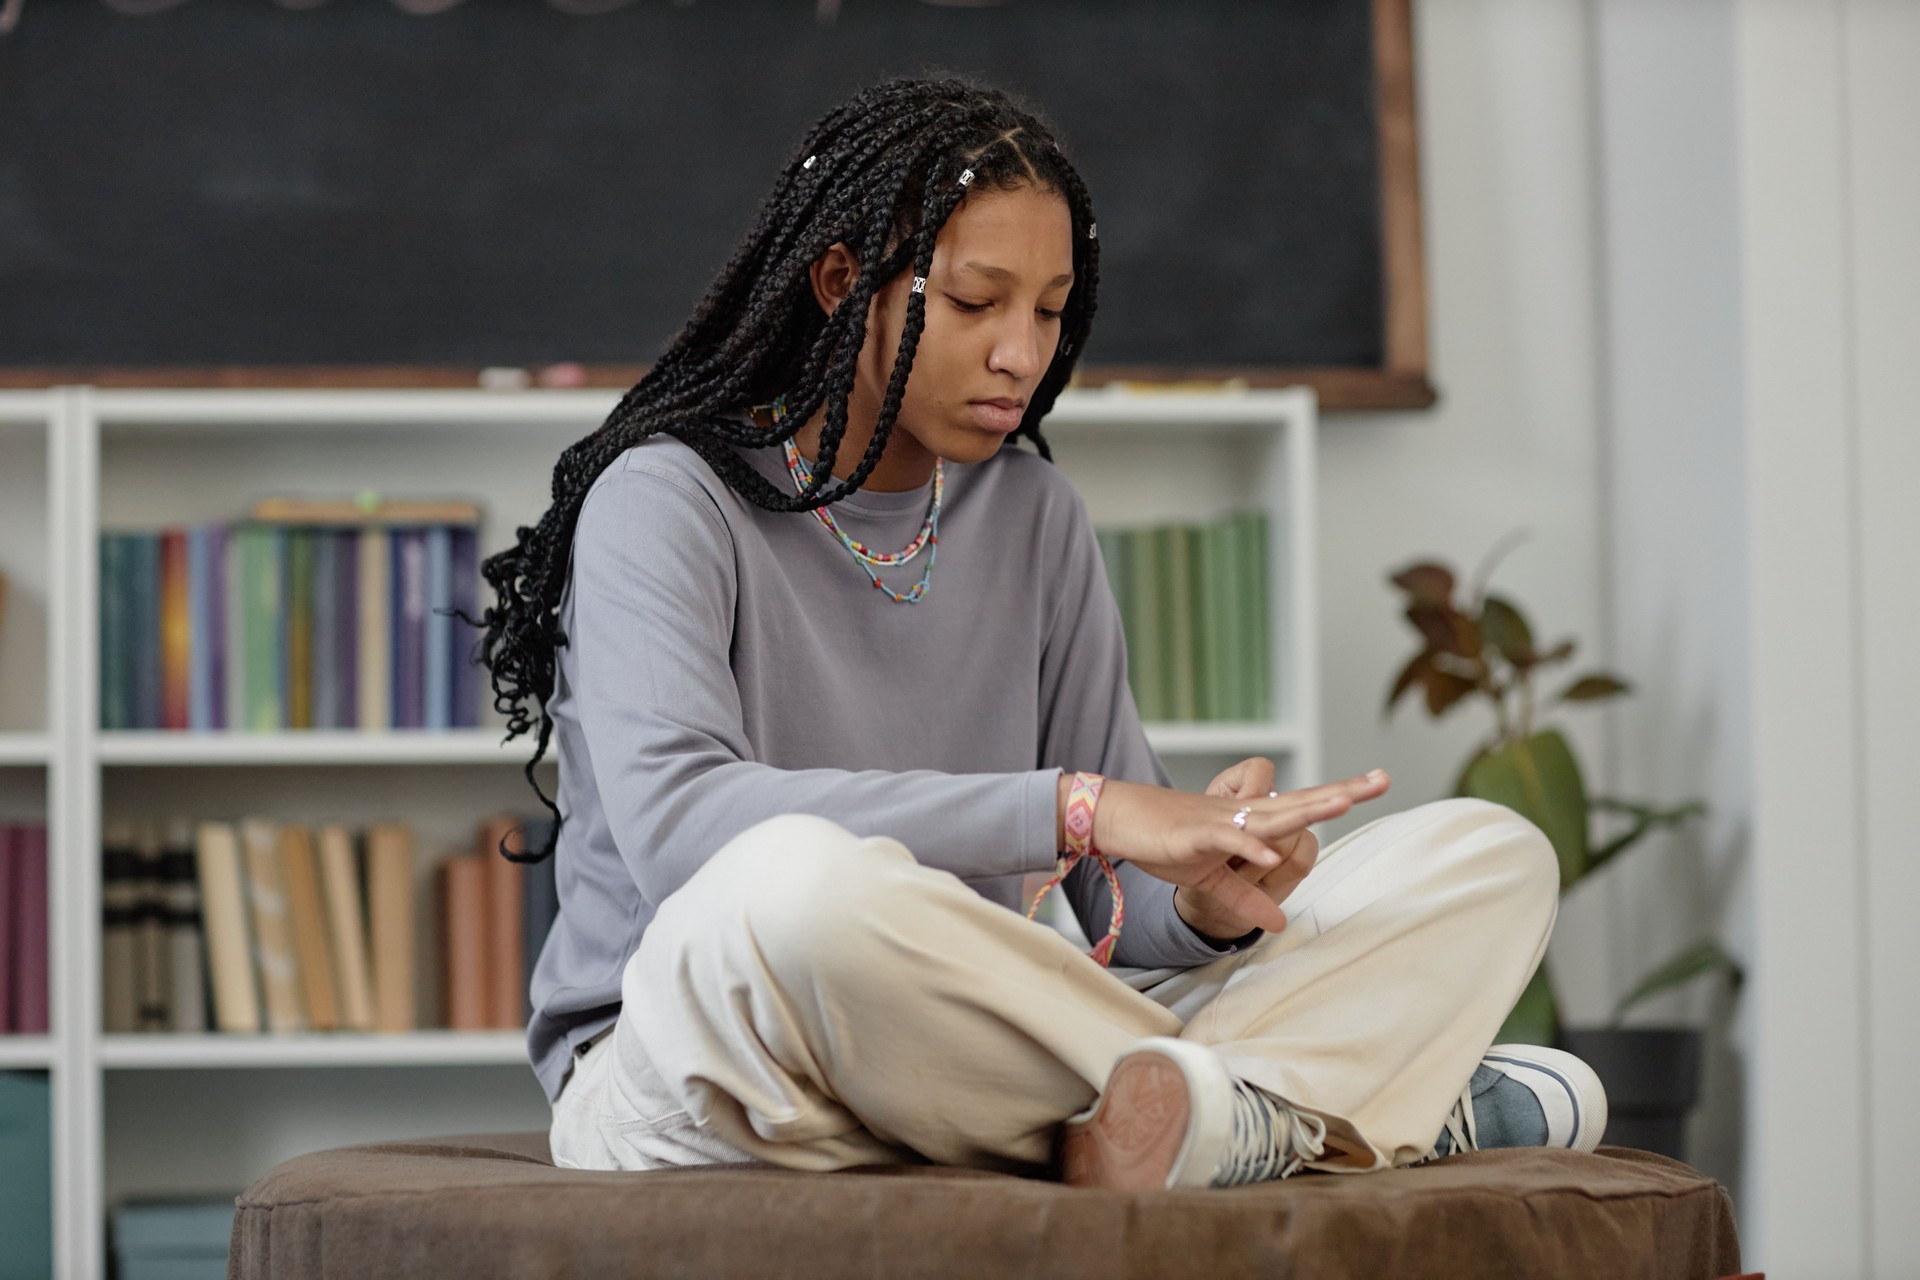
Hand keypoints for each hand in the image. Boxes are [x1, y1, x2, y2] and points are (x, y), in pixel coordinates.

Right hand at [1171, 758, 1387, 940]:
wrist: (1120, 819)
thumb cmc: (1165, 842)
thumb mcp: (1210, 880)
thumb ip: (1246, 898)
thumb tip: (1278, 923)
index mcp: (1250, 823)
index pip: (1301, 808)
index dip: (1337, 796)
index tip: (1375, 782)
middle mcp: (1243, 815)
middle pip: (1299, 802)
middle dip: (1341, 792)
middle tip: (1382, 779)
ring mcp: (1221, 821)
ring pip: (1271, 815)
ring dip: (1306, 810)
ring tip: (1343, 803)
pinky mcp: (1195, 834)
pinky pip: (1227, 839)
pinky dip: (1248, 847)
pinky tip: (1270, 854)